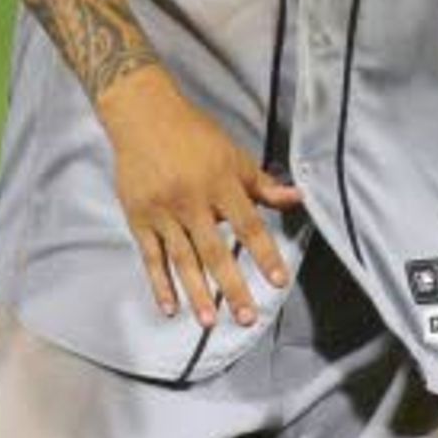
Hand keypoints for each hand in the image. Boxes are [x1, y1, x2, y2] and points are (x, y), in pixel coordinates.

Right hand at [95, 70, 299, 326]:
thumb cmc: (194, 135)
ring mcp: (163, 211)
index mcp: (221, 183)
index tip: (279, 282)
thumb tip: (298, 198)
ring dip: (196, 293)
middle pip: (215, 250)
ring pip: (182, 259)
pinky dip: (159, 284)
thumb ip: (263, 184)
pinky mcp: (139, 217)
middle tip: (247, 318)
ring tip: (211, 322)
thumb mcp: (233, 155)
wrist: (142, 114)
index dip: (265, 255)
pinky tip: (170, 309)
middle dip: (232, 286)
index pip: (249, 226)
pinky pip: (151, 256)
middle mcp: (192, 200)